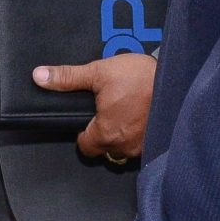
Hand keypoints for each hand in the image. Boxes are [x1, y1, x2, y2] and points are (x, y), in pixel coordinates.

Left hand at [32, 52, 156, 162]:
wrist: (180, 79)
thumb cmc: (141, 78)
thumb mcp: (99, 72)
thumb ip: (68, 78)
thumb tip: (40, 77)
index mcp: (105, 133)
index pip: (85, 146)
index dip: (83, 133)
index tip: (88, 118)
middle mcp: (124, 146)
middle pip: (104, 149)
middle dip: (102, 133)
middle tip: (108, 110)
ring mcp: (143, 147)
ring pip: (123, 148)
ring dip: (122, 134)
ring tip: (125, 111)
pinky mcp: (158, 142)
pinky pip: (141, 145)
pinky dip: (139, 134)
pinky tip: (141, 116)